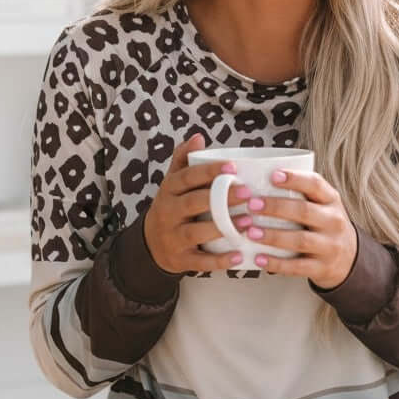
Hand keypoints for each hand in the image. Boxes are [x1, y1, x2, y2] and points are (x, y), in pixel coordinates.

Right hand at [142, 134, 252, 274]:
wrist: (150, 245)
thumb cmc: (172, 206)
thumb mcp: (173, 183)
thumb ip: (184, 160)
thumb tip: (199, 137)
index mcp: (169, 190)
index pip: (187, 177)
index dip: (208, 171)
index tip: (232, 166)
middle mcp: (168, 212)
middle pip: (192, 203)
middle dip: (219, 198)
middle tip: (247, 192)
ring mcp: (173, 238)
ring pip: (195, 232)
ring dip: (222, 228)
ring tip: (248, 222)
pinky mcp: (180, 260)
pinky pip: (199, 261)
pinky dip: (218, 261)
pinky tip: (239, 256)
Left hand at [241, 169, 357, 289]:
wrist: (349, 258)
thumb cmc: (325, 224)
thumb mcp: (322, 204)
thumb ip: (300, 193)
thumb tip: (258, 181)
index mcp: (331, 200)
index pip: (315, 184)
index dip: (294, 179)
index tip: (273, 175)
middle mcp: (333, 221)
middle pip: (304, 211)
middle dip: (276, 207)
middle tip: (253, 205)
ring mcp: (329, 246)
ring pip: (300, 240)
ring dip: (273, 236)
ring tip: (251, 232)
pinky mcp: (322, 268)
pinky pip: (297, 267)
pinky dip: (276, 264)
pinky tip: (259, 258)